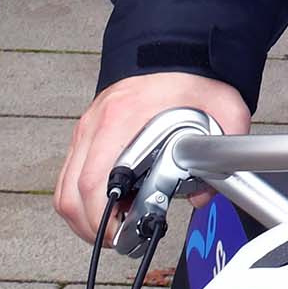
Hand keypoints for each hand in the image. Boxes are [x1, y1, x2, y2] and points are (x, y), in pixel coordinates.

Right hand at [57, 70, 248, 246]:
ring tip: (114, 227)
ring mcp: (87, 130)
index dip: (101, 216)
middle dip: (91, 227)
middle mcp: (97, 124)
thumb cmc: (192, 80)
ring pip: (63, 190)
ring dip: (82, 217)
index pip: (93, 180)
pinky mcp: (86, 135)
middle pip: (70, 192)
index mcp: (124, 118)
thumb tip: (201, 196)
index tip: (121, 232)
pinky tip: (109, 207)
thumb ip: (221, 153)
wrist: (172, 50)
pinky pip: (68, 178)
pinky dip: (80, 201)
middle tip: (119, 238)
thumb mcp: (223, 110)